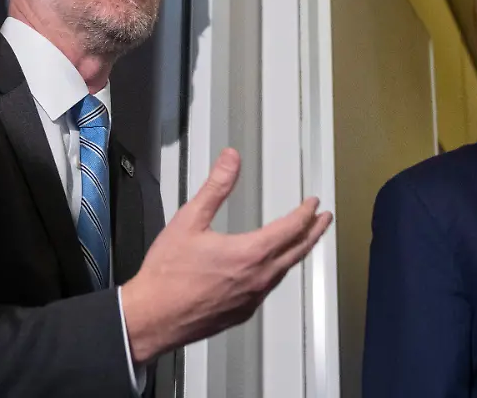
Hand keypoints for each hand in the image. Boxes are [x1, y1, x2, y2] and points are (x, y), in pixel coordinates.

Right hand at [122, 148, 331, 362]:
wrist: (152, 317)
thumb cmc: (167, 274)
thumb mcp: (189, 219)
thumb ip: (216, 187)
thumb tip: (231, 159)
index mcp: (249, 253)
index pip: (291, 228)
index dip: (306, 213)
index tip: (313, 203)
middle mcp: (258, 278)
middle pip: (297, 251)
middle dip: (313, 232)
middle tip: (324, 219)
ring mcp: (252, 299)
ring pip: (284, 271)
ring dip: (297, 252)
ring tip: (302, 240)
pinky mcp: (242, 312)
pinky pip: (268, 288)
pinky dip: (278, 272)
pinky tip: (272, 268)